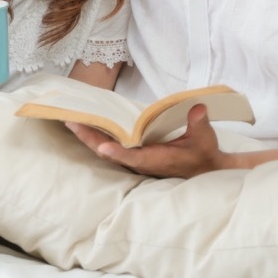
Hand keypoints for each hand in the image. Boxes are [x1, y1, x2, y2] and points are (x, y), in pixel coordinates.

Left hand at [66, 104, 228, 177]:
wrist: (204, 169)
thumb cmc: (203, 153)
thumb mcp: (206, 138)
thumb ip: (199, 123)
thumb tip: (198, 108)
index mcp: (159, 159)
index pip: (136, 156)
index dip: (119, 152)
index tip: (104, 147)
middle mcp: (143, 162)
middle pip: (111, 152)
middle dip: (91, 139)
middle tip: (72, 123)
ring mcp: (136, 160)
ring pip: (107, 150)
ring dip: (89, 137)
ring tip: (71, 122)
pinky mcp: (133, 155)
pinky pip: (110, 146)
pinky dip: (96, 137)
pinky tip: (84, 127)